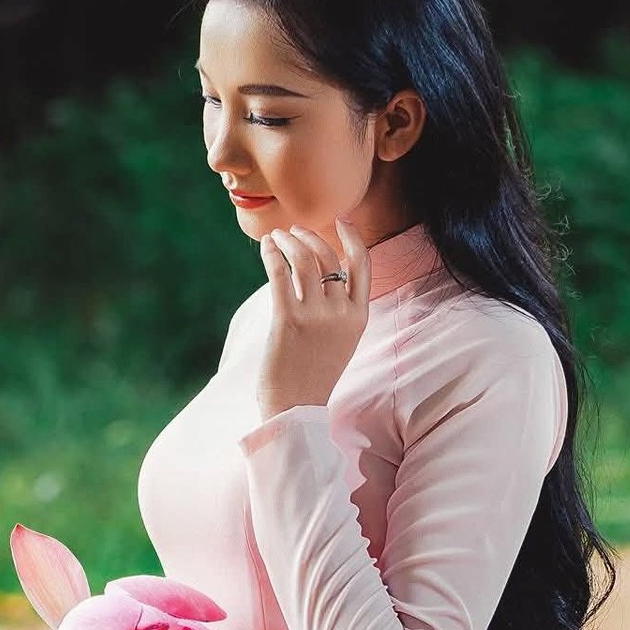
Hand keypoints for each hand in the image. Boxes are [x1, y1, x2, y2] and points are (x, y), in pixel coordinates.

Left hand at [255, 217, 371, 419]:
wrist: (295, 408)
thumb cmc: (312, 375)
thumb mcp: (339, 341)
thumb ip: (337, 310)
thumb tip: (317, 275)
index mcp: (358, 317)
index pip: (362, 265)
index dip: (353, 238)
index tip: (341, 220)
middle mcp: (341, 313)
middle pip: (329, 257)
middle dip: (310, 237)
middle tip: (294, 232)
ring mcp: (315, 316)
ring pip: (304, 260)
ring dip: (289, 241)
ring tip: (278, 237)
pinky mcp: (288, 319)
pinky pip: (279, 274)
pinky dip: (271, 255)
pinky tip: (266, 247)